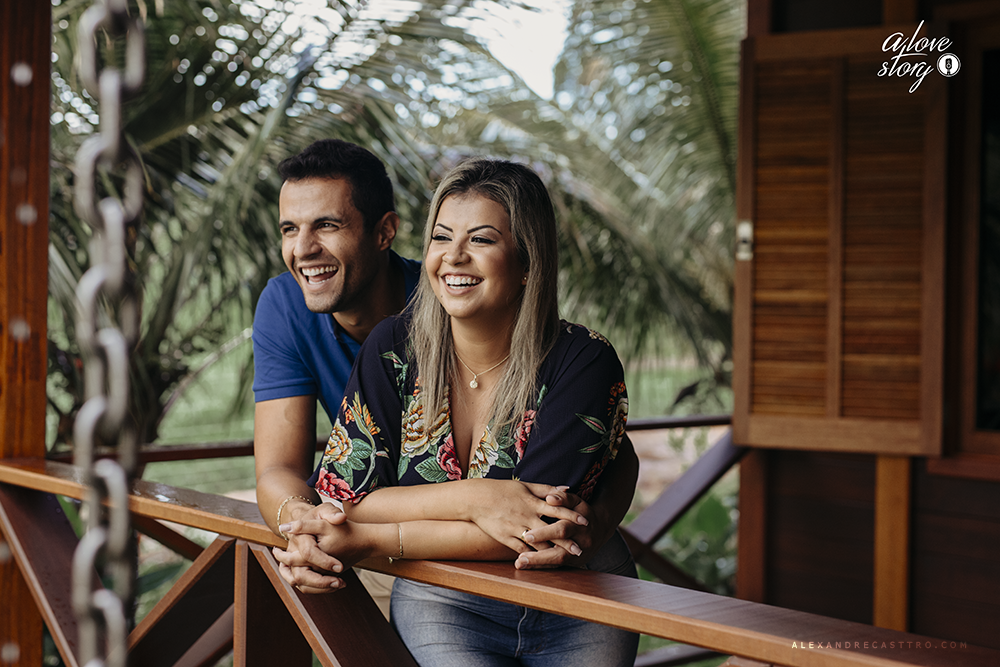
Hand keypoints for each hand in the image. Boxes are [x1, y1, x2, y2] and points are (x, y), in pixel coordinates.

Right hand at [272, 503, 349, 592]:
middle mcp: (291, 552)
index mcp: (298, 537)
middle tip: (340, 582)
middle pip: (300, 574)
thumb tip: (341, 518)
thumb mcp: (326, 510)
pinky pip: (302, 585)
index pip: (308, 553)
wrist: (311, 523)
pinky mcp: (295, 570)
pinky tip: (333, 585)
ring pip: (299, 582)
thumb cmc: (320, 517)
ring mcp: (290, 563)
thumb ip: (332, 513)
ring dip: (319, 587)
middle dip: (321, 581)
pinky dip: (316, 588)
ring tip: (339, 584)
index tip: (340, 567)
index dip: (324, 561)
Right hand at [465, 479, 588, 554]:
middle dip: (566, 540)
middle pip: (550, 529)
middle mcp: (526, 515)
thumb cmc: (502, 490)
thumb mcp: (525, 485)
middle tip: (580, 549)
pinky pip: (521, 549)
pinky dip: (531, 557)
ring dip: (551, 552)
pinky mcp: (506, 538)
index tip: (585, 523)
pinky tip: (541, 563)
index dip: (572, 516)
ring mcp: (516, 528)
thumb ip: (547, 488)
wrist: (476, 499)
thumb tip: (567, 489)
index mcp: (532, 501)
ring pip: (537, 543)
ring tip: (564, 560)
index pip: (557, 508)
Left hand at [515, 491, 605, 569]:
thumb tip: (549, 498)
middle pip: (560, 551)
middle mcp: (580, 543)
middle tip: (521, 558)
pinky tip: (526, 566)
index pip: (562, 530)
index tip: (528, 535)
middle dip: (540, 556)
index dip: (545, 533)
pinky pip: (557, 566)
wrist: (600, 529)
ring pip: (558, 562)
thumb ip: (563, 498)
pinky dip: (541, 566)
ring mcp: (578, 555)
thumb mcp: (576, 501)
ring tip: (520, 564)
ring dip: (538, 564)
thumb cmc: (582, 512)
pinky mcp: (573, 563)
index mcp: (580, 525)